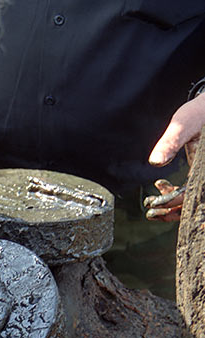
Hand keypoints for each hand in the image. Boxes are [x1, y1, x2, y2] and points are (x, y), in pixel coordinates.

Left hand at [145, 94, 204, 221]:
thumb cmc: (200, 112)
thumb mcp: (185, 122)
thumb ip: (171, 141)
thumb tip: (155, 161)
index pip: (192, 194)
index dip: (172, 202)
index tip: (153, 203)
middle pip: (195, 203)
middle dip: (172, 209)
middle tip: (151, 212)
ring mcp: (204, 178)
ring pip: (195, 200)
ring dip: (174, 205)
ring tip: (154, 205)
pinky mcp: (203, 177)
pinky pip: (194, 192)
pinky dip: (179, 195)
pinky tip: (163, 187)